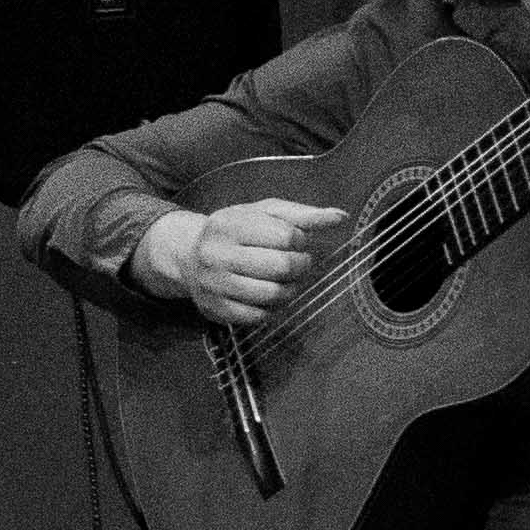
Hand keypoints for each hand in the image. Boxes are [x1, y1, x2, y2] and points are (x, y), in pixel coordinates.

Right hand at [144, 197, 347, 333]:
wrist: (189, 256)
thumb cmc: (236, 231)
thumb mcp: (264, 213)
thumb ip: (303, 214)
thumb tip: (341, 216)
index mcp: (229, 224)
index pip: (286, 236)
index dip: (300, 241)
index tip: (295, 241)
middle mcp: (216, 254)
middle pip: (282, 267)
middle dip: (301, 266)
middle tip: (299, 263)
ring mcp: (213, 285)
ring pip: (273, 295)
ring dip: (291, 289)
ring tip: (288, 280)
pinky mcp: (215, 309)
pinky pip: (259, 316)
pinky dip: (274, 308)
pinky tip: (271, 296)